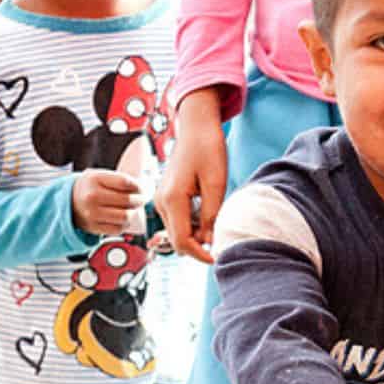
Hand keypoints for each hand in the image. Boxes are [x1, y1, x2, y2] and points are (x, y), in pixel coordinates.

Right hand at [71, 169, 145, 234]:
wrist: (69, 201)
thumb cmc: (91, 187)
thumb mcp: (101, 175)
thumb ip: (120, 179)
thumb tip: (145, 187)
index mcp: (95, 179)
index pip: (125, 183)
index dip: (138, 186)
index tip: (142, 188)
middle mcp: (92, 197)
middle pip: (127, 200)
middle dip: (141, 200)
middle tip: (142, 199)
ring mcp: (92, 214)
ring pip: (125, 216)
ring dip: (134, 213)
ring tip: (134, 208)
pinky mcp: (94, 227)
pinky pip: (118, 229)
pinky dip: (125, 224)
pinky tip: (124, 218)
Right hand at [154, 87, 226, 262]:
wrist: (196, 126)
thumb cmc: (208, 148)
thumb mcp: (216, 183)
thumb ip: (212, 214)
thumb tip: (210, 241)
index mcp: (172, 199)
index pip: (182, 241)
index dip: (200, 254)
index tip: (219, 257)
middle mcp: (161, 201)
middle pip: (177, 239)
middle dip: (198, 247)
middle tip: (222, 245)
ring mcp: (161, 198)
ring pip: (176, 231)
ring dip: (196, 236)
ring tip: (218, 229)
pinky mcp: (166, 195)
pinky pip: (177, 219)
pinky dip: (192, 225)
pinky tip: (209, 218)